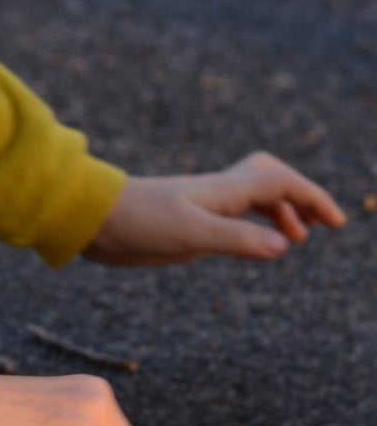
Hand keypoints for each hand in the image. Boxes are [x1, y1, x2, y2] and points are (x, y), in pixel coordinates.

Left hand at [85, 153, 345, 266]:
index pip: (281, 183)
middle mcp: (216, 192)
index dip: (312, 198)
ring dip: (280, 211)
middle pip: (270, 179)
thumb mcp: (191, 235)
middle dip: (300, 197)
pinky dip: (254, 224)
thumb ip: (237, 240)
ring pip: (252, 196)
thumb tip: (283, 246)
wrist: (90, 218)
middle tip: (320, 226)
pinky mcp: (186, 221)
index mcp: (223, 190)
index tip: (336, 223)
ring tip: (296, 239)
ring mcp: (201, 205)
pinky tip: (252, 245)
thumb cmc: (136, 222)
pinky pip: (233, 214)